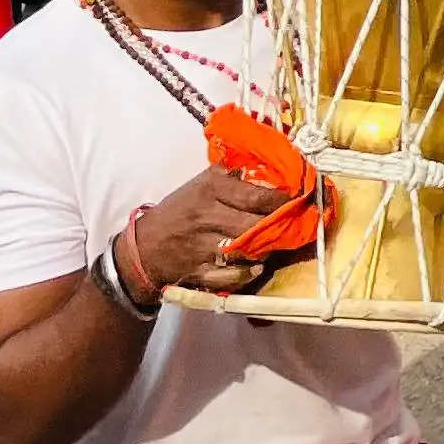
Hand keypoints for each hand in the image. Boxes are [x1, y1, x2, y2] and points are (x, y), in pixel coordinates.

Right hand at [128, 163, 305, 297]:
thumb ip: (233, 176)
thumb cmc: (180, 210)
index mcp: (210, 190)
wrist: (142, 247)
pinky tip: (257, 267)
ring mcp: (202, 246)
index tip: (301, 199)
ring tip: (280, 243)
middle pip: (255, 224)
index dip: (284, 200)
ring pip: (246, 250)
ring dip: (266, 249)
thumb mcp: (202, 184)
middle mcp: (206, 216)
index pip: (257, 196)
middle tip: (298, 224)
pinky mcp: (198, 271)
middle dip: (280, 226)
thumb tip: (272, 167)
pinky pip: (230, 276)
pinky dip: (247, 273)